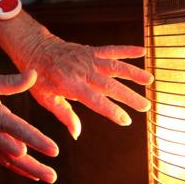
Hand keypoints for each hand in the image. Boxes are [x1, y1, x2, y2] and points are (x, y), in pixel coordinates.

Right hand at [0, 70, 57, 182]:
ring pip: (11, 161)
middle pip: (18, 155)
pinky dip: (16, 168)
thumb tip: (34, 74)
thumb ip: (12, 82)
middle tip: (53, 177)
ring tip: (46, 178)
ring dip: (29, 170)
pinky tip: (29, 173)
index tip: (54, 150)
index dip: (39, 141)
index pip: (21, 131)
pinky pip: (1, 160)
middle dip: (36, 166)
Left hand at [13, 35, 153, 139]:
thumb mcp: (45, 99)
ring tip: (150, 80)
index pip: (95, 100)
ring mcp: (87, 59)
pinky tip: (142, 52)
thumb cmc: (38, 78)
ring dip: (133, 73)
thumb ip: (64, 115)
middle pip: (110, 85)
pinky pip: (111, 50)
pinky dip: (127, 50)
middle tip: (146, 106)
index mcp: (70, 84)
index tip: (126, 120)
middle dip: (129, 96)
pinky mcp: (90, 51)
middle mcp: (82, 70)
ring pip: (114, 66)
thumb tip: (76, 134)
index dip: (111, 111)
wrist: (34, 49)